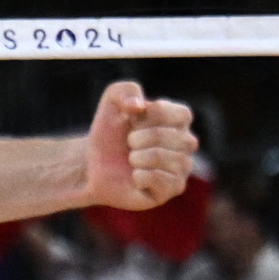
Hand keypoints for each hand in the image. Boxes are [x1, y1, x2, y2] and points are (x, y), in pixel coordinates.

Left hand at [86, 80, 196, 211]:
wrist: (92, 165)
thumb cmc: (109, 133)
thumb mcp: (111, 102)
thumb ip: (124, 90)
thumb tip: (139, 105)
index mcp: (179, 121)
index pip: (181, 114)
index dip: (151, 117)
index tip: (134, 120)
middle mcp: (186, 144)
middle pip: (167, 136)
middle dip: (137, 138)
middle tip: (129, 144)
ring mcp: (182, 167)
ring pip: (162, 157)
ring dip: (136, 158)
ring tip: (131, 160)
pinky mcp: (172, 189)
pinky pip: (160, 179)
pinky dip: (139, 176)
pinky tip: (135, 176)